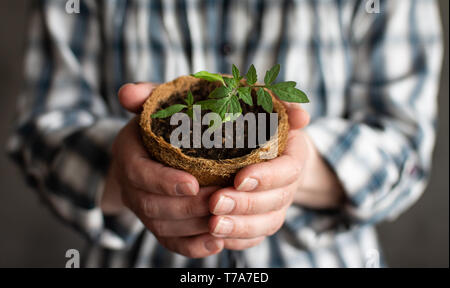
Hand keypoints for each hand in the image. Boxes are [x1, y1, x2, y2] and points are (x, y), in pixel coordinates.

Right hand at [101, 83, 224, 257]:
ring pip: (164, 228)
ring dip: (194, 227)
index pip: (140, 174)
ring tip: (223, 221)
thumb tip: (128, 92)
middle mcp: (133, 187)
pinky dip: (193, 246)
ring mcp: (145, 209)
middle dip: (186, 208)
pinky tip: (217, 243)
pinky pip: (172, 242)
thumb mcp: (152, 106)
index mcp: (129, 156)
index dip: (164, 182)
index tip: (192, 183)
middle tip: (218, 202)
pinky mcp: (160, 224)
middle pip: (153, 207)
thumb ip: (146, 95)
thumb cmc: (158, 125)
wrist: (147, 152)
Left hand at [208, 103, 344, 249]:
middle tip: (215, 202)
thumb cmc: (262, 125)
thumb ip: (282, 106)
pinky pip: (255, 239)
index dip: (267, 177)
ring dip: (240, 228)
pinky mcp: (262, 222)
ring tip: (213, 224)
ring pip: (266, 225)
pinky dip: (238, 241)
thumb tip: (302, 116)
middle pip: (275, 202)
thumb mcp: (270, 109)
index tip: (240, 178)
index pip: (287, 171)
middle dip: (246, 205)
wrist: (267, 150)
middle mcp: (288, 187)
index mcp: (293, 158)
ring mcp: (276, 207)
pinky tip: (216, 239)